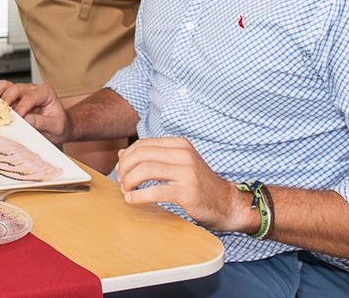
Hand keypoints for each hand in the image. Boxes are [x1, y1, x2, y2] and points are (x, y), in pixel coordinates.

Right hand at [0, 80, 71, 142]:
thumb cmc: (59, 125)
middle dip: (7, 100)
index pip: (31, 96)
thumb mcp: (55, 126)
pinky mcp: (13, 97)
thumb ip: (41, 122)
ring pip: (6, 86)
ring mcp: (22, 92)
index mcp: (46, 92)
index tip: (17, 118)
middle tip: (1, 113)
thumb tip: (26, 120)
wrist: (59, 127)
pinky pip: (1, 91)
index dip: (22, 107)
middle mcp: (33, 89)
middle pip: (16, 88)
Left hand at [113, 137, 253, 232]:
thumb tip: (121, 153)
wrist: (227, 203)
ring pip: (145, 170)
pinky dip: (139, 196)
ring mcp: (187, 172)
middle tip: (121, 182)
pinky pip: (156, 191)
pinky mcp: (188, 192)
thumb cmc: (198, 184)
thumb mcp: (177, 164)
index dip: (126, 157)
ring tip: (126, 191)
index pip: (143, 145)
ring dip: (129, 181)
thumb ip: (152, 157)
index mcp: (180, 144)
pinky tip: (132, 200)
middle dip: (124, 169)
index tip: (121, 171)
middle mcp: (184, 154)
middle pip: (141, 155)